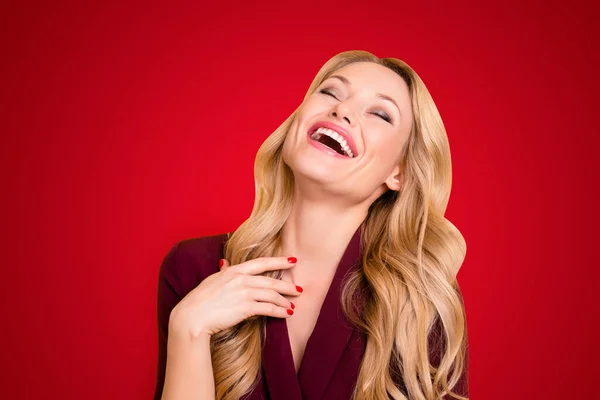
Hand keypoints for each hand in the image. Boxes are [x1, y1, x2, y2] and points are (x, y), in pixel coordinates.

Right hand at [169, 256, 302, 338]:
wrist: (192, 317)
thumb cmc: (199, 300)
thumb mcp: (211, 281)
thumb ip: (223, 272)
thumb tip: (224, 263)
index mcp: (233, 271)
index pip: (261, 263)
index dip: (279, 261)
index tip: (293, 261)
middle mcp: (240, 279)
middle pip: (270, 280)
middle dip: (287, 285)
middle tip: (299, 289)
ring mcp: (243, 293)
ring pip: (271, 294)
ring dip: (285, 300)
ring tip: (292, 305)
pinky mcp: (245, 308)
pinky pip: (268, 308)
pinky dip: (280, 311)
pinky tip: (286, 314)